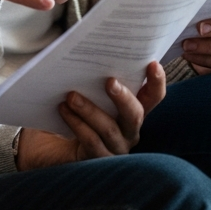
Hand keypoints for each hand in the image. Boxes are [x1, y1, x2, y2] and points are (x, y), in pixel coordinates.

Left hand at [15, 61, 165, 169]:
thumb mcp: (89, 90)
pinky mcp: (97, 159)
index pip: (153, 97)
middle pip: (135, 115)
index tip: (152, 64)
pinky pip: (91, 141)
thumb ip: (96, 76)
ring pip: (109, 129)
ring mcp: (115, 147)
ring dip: (90, 110)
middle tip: (109, 81)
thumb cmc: (77, 109)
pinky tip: (64, 109)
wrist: (54, 142)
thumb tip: (89, 50)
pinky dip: (76, 123)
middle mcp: (129, 130)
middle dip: (124, 98)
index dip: (157, 82)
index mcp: (133, 110)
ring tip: (71, 96)